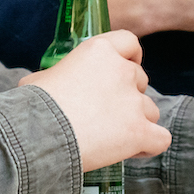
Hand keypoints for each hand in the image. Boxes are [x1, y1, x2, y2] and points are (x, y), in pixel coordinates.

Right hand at [19, 30, 169, 170]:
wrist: (39, 136)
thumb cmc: (33, 109)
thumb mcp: (38, 80)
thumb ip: (56, 77)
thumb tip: (50, 86)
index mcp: (98, 51)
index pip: (129, 42)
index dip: (131, 56)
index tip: (126, 66)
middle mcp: (122, 71)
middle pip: (140, 80)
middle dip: (128, 96)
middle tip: (106, 114)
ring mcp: (134, 102)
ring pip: (151, 110)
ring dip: (138, 122)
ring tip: (112, 138)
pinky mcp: (140, 131)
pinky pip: (161, 138)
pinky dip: (150, 145)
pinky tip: (134, 150)